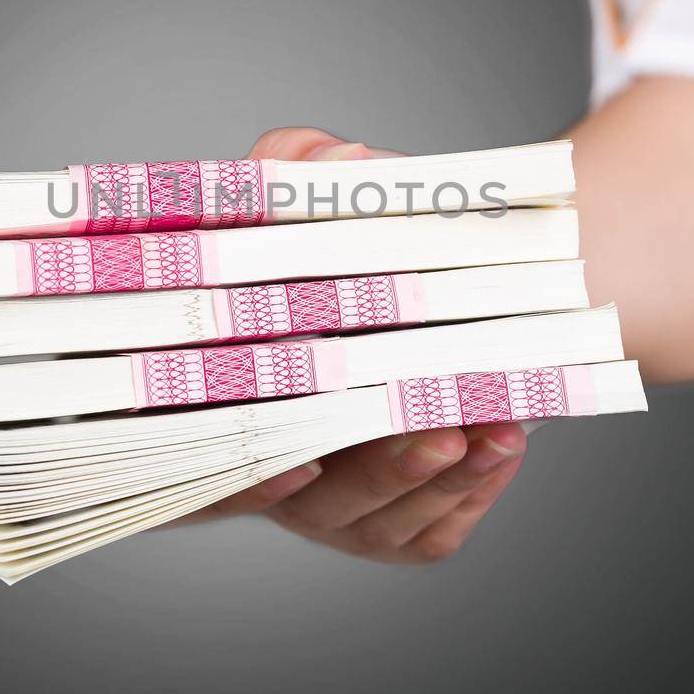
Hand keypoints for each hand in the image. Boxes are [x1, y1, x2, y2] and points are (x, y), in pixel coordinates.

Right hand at [164, 126, 528, 562]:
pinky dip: (469, 490)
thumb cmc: (355, 245)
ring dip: (436, 476)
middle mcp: (260, 462)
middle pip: (303, 501)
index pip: (191, 460)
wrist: (447, 292)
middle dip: (374, 471)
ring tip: (490, 428)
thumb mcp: (316, 192)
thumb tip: (341, 162)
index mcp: (212, 393)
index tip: (291, 463)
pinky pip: (426, 531)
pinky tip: (502, 439)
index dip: (237, 476)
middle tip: (437, 433)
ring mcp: (324, 507)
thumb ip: (301, 165)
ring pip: (374, 516)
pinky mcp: (391, 529)